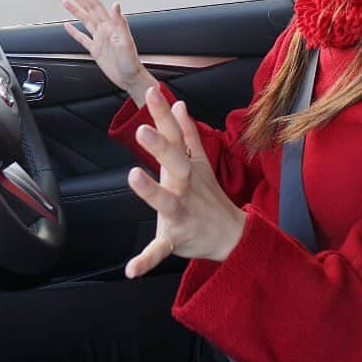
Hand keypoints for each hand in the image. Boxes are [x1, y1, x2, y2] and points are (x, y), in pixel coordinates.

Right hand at [62, 0, 156, 104]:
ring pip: (84, 21)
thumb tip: (116, 5)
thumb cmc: (131, 62)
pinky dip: (74, 32)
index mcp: (111, 26)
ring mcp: (99, 39)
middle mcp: (104, 30)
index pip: (96, 6)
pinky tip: (68, 26)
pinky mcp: (95, 50)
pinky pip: (82, 38)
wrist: (130, 78)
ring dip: (75, 10)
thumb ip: (120, 22)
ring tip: (65, 1)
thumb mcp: (126, 41)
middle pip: (88, 10)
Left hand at [124, 86, 246, 278]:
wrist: (231, 235)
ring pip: (167, 201)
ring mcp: (181, 213)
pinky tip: (131, 269)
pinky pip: (160, 250)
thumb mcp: (198, 162)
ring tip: (134, 177)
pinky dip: (146, 260)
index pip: (174, 135)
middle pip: (175, 163)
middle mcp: (185, 186)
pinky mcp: (175, 239)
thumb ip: (186, 133)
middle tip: (143, 130)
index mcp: (187, 167)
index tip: (152, 92)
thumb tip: (178, 103)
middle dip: (161, 146)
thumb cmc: (208, 195)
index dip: (162, 113)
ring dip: (151, 191)